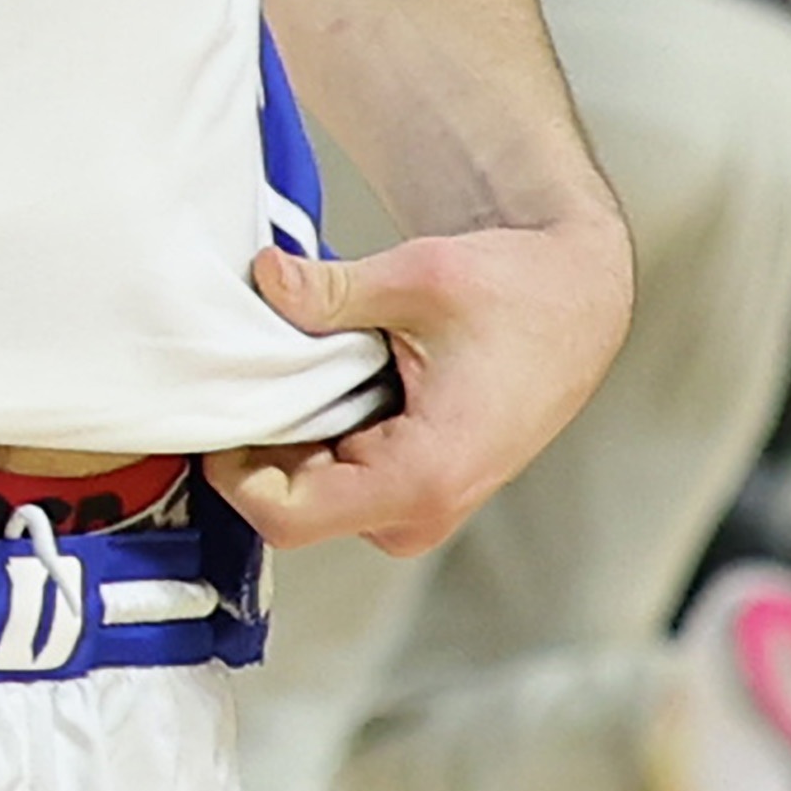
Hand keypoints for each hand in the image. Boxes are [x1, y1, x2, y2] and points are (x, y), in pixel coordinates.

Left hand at [206, 216, 632, 557]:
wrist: (574, 300)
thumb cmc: (515, 291)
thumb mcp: (419, 277)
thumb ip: (331, 289)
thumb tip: (264, 275)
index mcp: (423, 477)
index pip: (287, 514)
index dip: (233, 470)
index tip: (216, 406)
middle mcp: (420, 512)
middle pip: (292, 505)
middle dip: (258, 442)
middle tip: (247, 366)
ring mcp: (419, 509)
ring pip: (311, 492)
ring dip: (289, 433)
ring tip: (300, 362)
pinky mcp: (416, 490)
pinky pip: (337, 478)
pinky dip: (317, 432)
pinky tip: (329, 377)